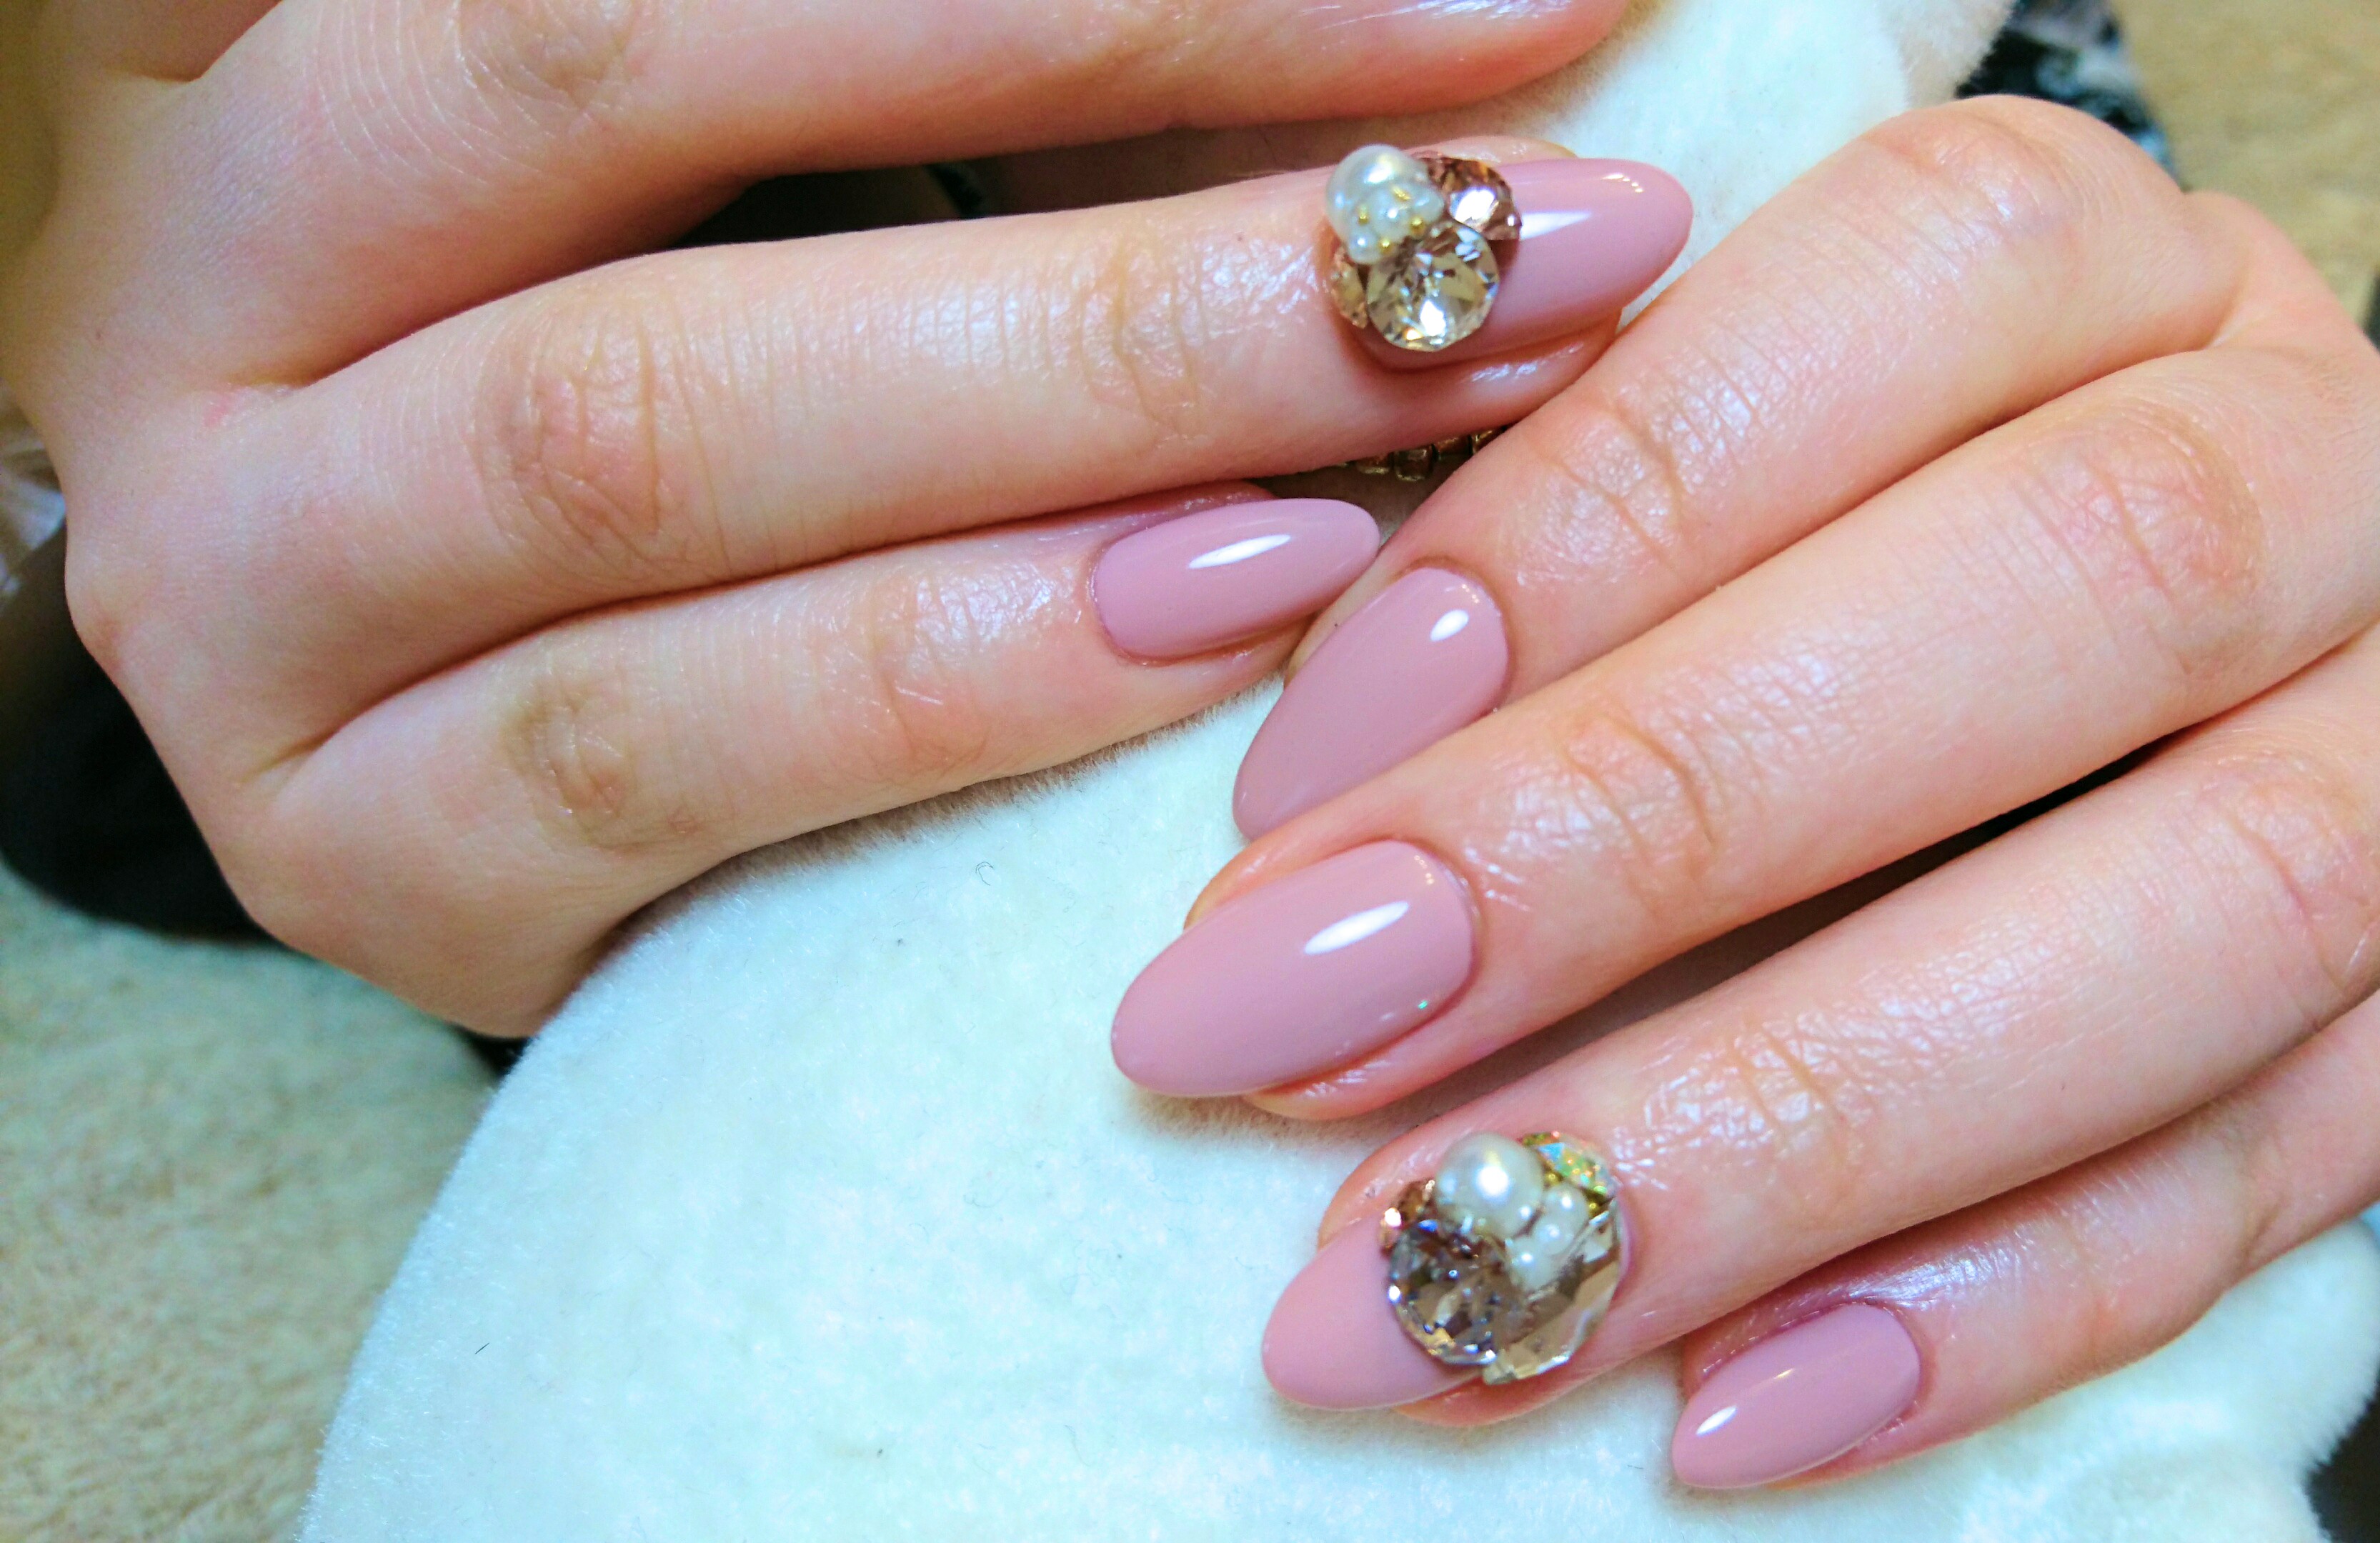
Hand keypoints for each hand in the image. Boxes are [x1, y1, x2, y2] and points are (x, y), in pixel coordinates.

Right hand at [0, 0, 1685, 1031]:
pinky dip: (966, 681)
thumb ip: (1026, 102)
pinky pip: (649, 754)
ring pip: (634, 439)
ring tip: (1430, 400)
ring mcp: (245, 594)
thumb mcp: (823, 181)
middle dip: (1120, 166)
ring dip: (1079, 411)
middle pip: (623, 93)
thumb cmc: (723, 363)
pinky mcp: (357, 859)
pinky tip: (1241, 632)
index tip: (1514, 12)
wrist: (522, 706)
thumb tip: (1441, 48)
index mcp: (297, 51)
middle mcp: (212, 291)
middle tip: (1519, 230)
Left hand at [1112, 98, 2379, 1484]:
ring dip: (1802, 1122)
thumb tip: (1295, 819)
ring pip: (2220, 914)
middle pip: (2085, 587)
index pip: (1912, 289)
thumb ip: (1499, 534)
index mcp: (2110, 257)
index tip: (1294, 773)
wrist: (2039, 639)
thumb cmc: (1759, 536)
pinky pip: (2272, 1182)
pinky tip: (1717, 1402)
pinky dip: (1981, 1308)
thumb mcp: (1616, 452)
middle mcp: (2313, 470)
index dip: (1594, 520)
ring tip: (1474, 1280)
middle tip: (1303, 1036)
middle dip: (1656, 832)